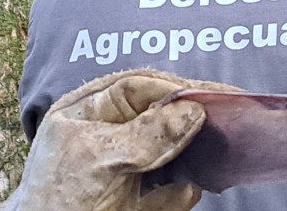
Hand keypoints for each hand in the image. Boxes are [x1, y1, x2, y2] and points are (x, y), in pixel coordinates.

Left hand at [0, 70, 237, 210]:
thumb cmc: (58, 203)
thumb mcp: (103, 158)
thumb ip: (148, 133)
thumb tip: (194, 110)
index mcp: (85, 114)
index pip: (137, 87)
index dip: (175, 88)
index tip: (211, 97)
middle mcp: (105, 136)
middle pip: (158, 115)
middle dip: (190, 117)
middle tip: (228, 114)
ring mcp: (122, 170)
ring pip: (169, 151)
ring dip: (191, 154)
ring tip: (216, 149)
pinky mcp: (135, 202)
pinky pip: (171, 190)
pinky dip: (184, 191)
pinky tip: (189, 190)